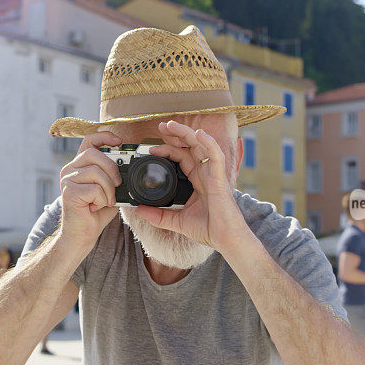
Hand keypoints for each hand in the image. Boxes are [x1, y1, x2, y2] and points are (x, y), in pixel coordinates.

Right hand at [58, 131, 122, 245]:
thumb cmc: (95, 213)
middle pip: (94, 154)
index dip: (104, 136)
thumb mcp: (109, 190)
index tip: (119, 141)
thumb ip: (115, 177)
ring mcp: (67, 180)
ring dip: (108, 189)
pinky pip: (94, 188)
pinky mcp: (68, 192)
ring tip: (106, 200)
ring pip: (96, 172)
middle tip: (117, 185)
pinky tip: (96, 207)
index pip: (89, 141)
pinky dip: (102, 199)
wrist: (81, 235)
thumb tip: (130, 167)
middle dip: (112, 168)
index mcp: (79, 165)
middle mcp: (69, 169)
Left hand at [134, 120, 244, 250]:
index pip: (181, 157)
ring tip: (172, 125)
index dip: (167, 150)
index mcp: (196, 180)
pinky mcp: (220, 179)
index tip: (151, 150)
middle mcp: (205, 174)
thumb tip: (139, 211)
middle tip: (161, 126)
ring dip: (187, 133)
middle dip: (176, 134)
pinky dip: (209, 143)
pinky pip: (216, 156)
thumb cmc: (209, 229)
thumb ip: (158, 216)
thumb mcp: (177, 221)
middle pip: (190, 146)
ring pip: (201, 146)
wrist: (225, 240)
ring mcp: (213, 174)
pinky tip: (199, 135)